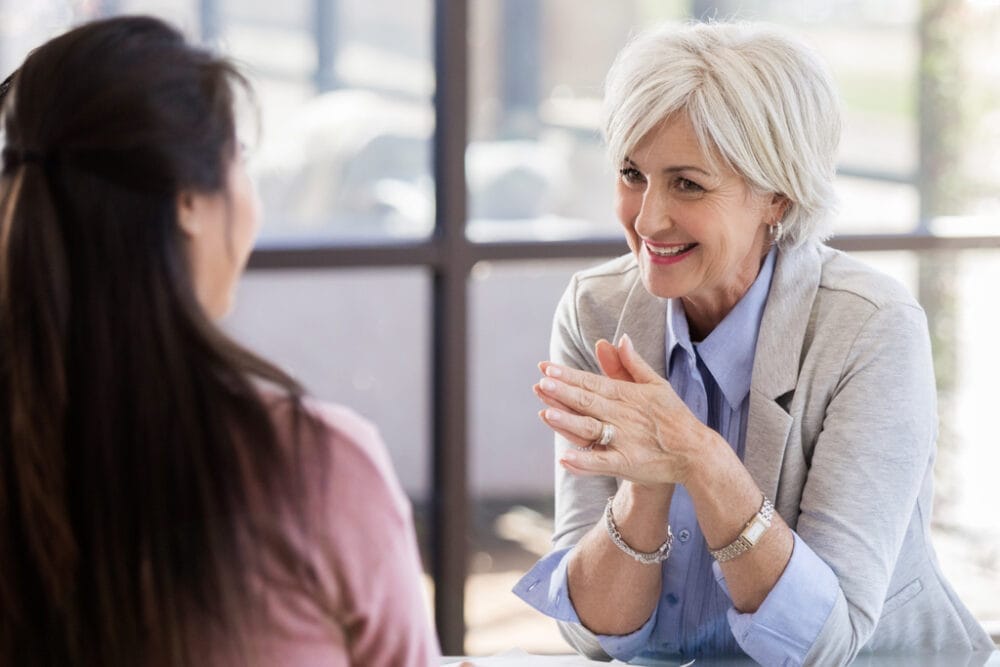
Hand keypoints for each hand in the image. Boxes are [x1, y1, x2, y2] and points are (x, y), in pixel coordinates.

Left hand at [534, 334, 711, 486]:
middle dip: (562, 393)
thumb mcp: (656, 385)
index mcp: (628, 395)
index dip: (568, 376)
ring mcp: (624, 439)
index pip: (592, 382)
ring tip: (546, 414)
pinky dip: (584, 462)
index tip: (547, 368)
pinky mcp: (627, 463)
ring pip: (591, 429)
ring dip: (568, 422)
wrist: (695, 452)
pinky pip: (601, 463)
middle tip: (541, 384)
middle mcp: (623, 415)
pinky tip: (564, 459)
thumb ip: (633, 363)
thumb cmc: (673, 417)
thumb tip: (619, 339)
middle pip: (588, 402)